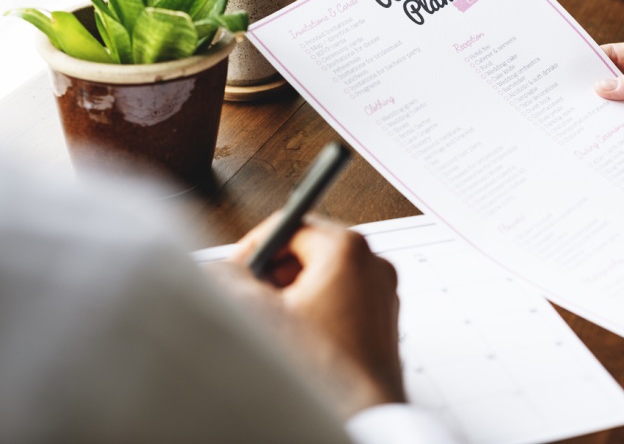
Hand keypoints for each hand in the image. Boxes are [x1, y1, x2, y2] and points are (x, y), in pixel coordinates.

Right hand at [205, 215, 404, 416]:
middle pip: (309, 250)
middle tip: (254, 296)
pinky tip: (297, 341)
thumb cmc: (322, 373)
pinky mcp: (382, 321)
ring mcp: (382, 293)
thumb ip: (230, 277)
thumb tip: (219, 268)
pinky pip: (342, 301)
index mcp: (348, 249)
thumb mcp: (259, 315)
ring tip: (275, 325)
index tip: (239, 267)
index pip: (290, 225)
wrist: (362, 421)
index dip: (257, 246)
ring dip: (294, 294)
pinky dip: (316, 312)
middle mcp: (373, 264)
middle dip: (275, 272)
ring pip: (325, 277)